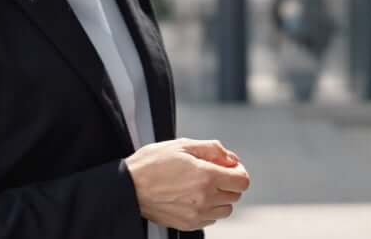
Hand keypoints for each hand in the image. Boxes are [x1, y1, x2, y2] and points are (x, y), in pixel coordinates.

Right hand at [124, 138, 250, 230]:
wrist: (128, 186)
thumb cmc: (152, 163)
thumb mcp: (183, 144)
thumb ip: (213, 149)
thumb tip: (232, 158)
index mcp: (206, 176)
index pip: (242, 181)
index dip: (238, 172)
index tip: (229, 168)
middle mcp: (205, 198)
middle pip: (235, 195)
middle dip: (228, 183)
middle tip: (213, 174)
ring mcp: (197, 214)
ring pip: (225, 210)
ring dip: (220, 198)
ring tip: (202, 187)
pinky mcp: (188, 224)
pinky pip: (210, 219)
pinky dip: (208, 210)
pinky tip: (193, 197)